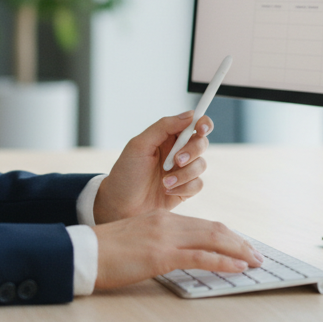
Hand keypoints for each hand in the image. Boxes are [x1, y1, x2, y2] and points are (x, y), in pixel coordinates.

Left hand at [92, 111, 212, 223]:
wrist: (120, 206)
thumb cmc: (126, 173)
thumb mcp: (139, 145)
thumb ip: (163, 127)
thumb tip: (189, 115)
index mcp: (166, 137)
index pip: (192, 123)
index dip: (202, 123)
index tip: (201, 128)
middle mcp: (177, 151)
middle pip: (201, 143)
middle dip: (192, 151)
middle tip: (176, 160)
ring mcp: (182, 171)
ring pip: (201, 164)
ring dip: (184, 173)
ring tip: (164, 182)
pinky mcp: (185, 189)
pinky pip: (198, 184)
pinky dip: (184, 187)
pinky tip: (167, 191)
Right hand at [92, 210, 262, 289]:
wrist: (84, 253)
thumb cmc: (105, 252)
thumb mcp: (137, 241)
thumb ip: (158, 243)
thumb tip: (176, 256)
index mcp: (161, 219)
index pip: (203, 224)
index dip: (227, 235)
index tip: (241, 245)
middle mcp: (167, 223)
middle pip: (213, 228)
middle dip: (239, 242)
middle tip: (257, 254)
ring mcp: (165, 238)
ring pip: (212, 238)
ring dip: (239, 250)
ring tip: (255, 261)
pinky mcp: (161, 255)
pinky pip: (201, 257)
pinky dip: (224, 261)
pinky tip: (238, 267)